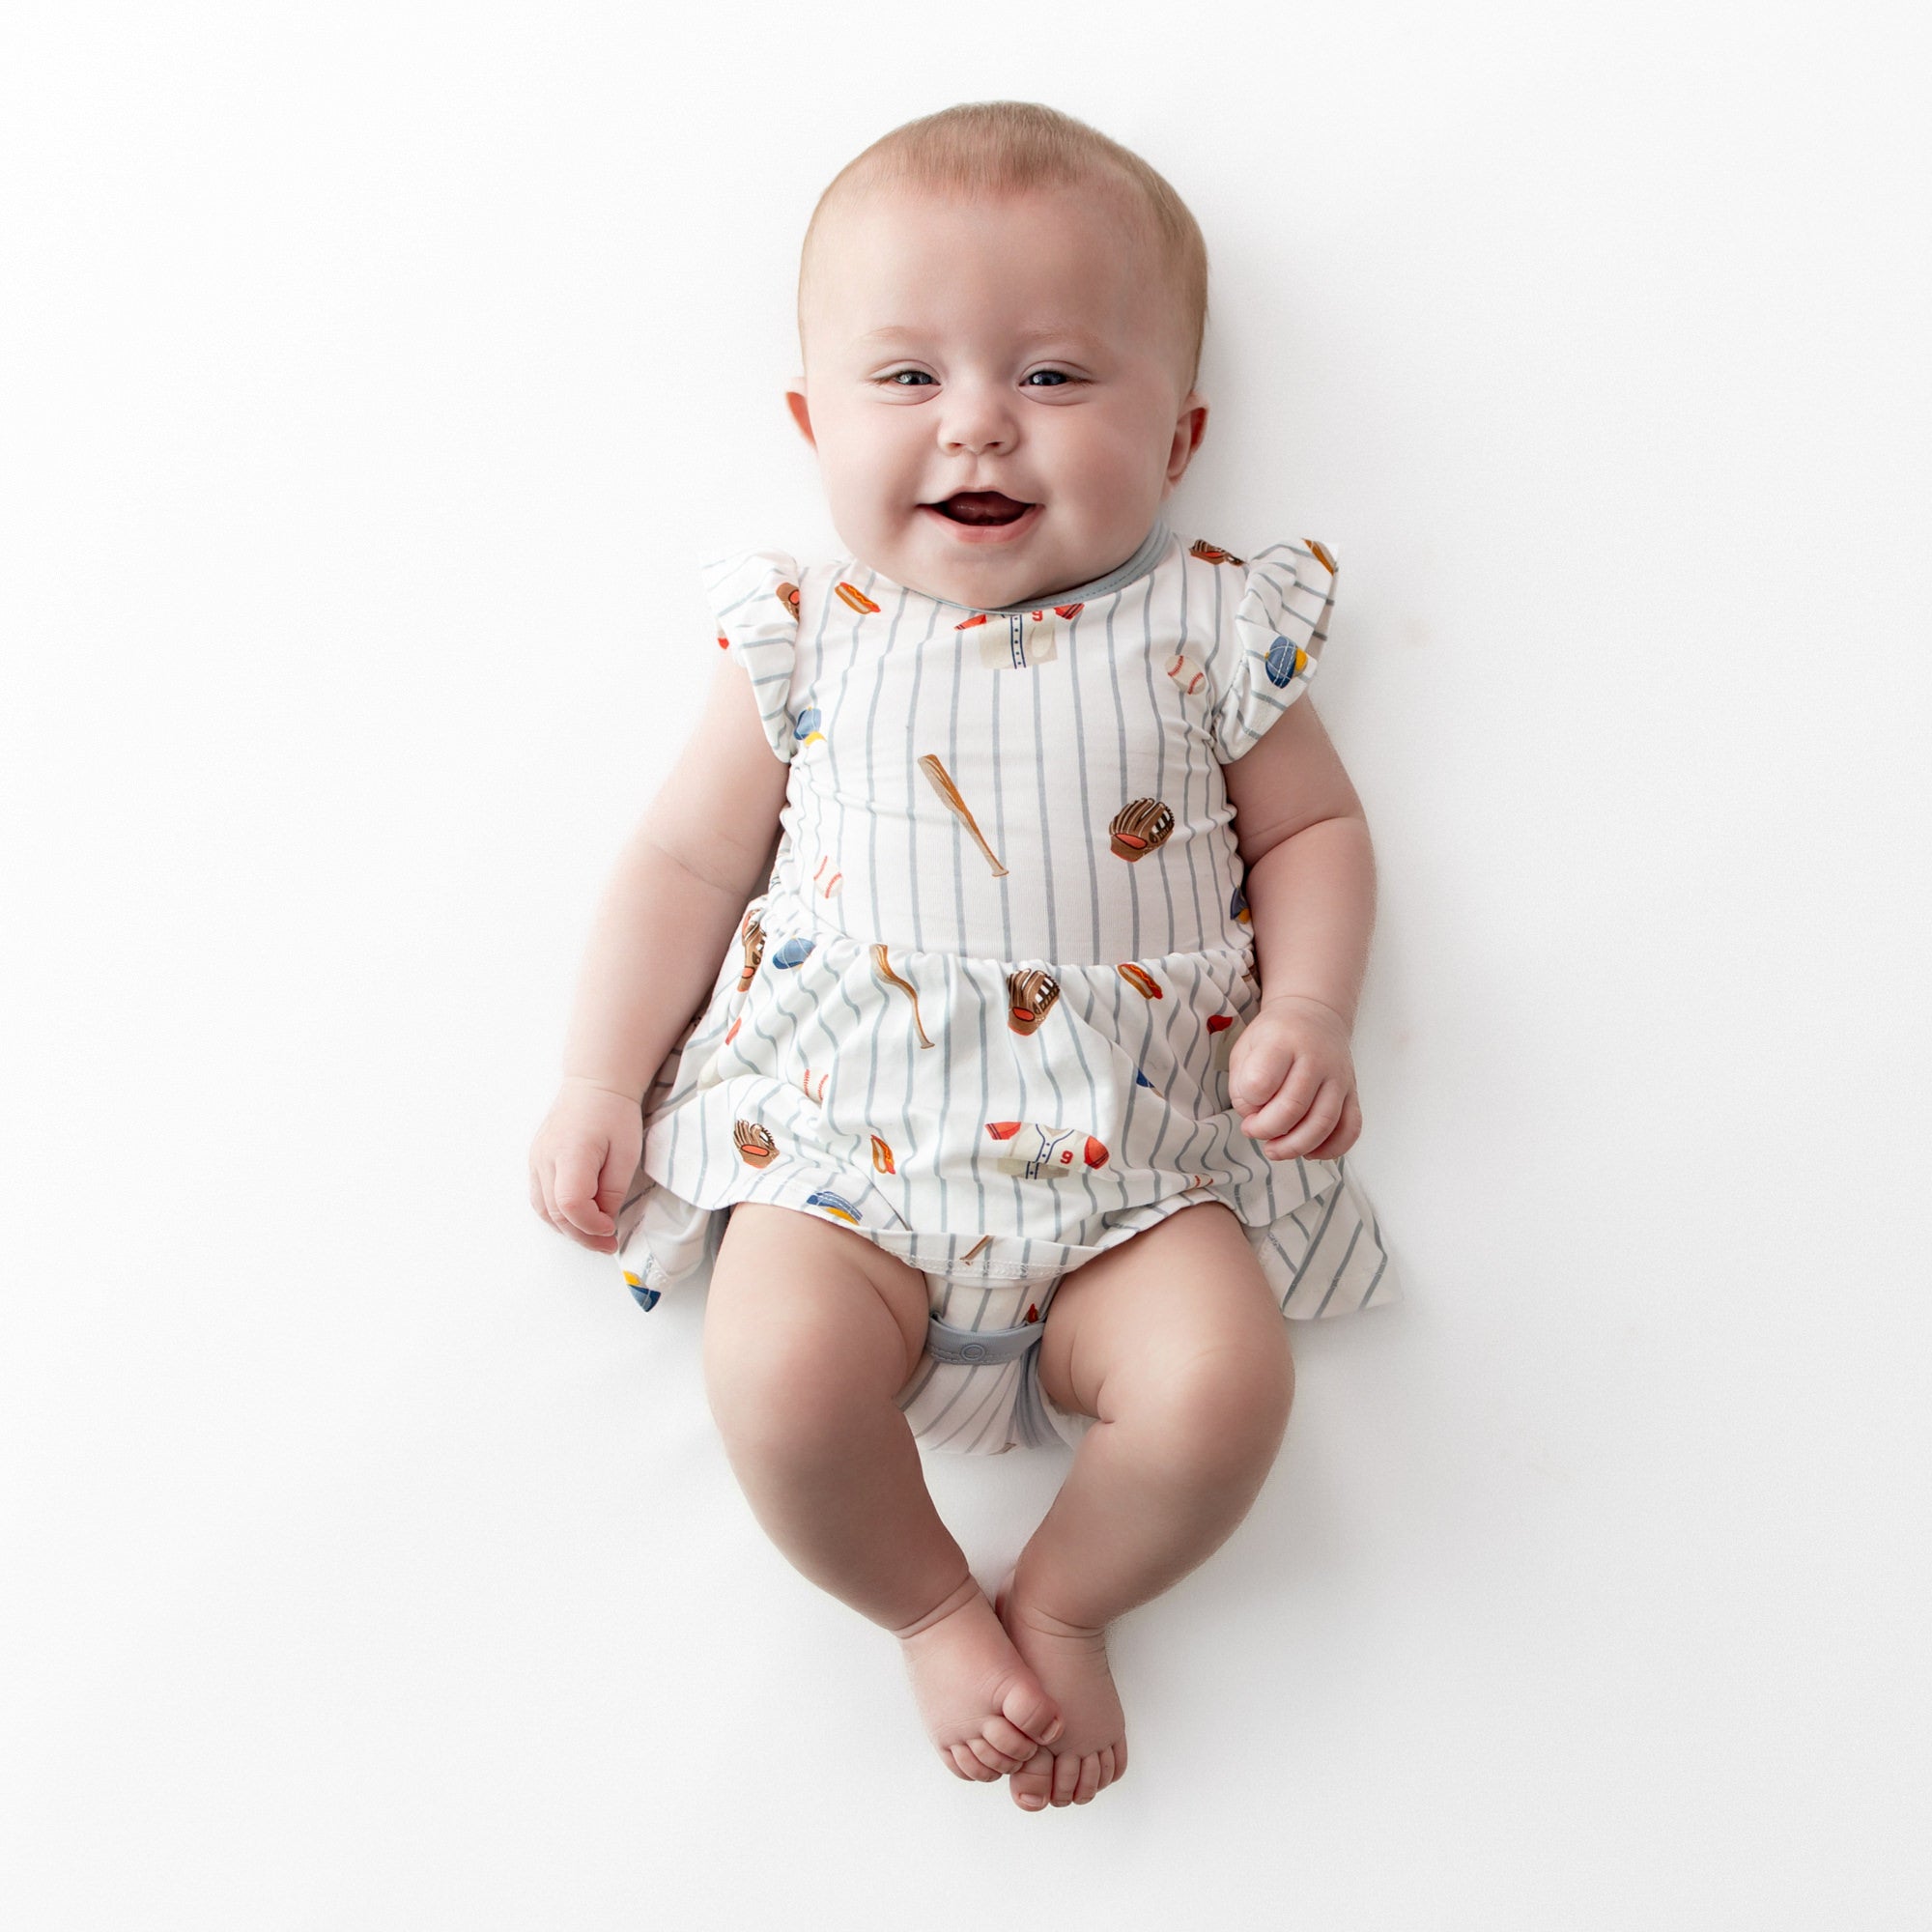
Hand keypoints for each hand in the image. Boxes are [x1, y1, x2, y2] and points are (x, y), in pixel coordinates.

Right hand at [528, 1077, 644, 1253]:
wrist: (594, 1085)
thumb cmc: (614, 1114)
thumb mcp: (626, 1153)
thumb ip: (613, 1190)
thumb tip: (604, 1220)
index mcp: (570, 1153)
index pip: (570, 1204)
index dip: (591, 1224)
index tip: (612, 1227)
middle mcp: (545, 1159)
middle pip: (555, 1213)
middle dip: (583, 1235)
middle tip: (608, 1244)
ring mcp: (536, 1161)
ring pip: (544, 1211)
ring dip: (569, 1229)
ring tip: (595, 1236)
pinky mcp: (535, 1162)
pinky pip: (540, 1199)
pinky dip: (558, 1216)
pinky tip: (578, 1219)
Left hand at [1226, 995, 1361, 1161]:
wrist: (1316, 1014)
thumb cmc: (1275, 1036)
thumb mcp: (1245, 1048)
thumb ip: (1242, 1085)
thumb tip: (1256, 1119)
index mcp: (1282, 1041)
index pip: (1262, 1080)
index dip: (1249, 1100)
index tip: (1246, 1102)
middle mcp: (1315, 1058)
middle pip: (1293, 1107)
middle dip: (1266, 1129)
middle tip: (1253, 1130)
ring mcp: (1338, 1077)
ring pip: (1323, 1123)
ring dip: (1295, 1146)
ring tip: (1274, 1149)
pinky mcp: (1353, 1093)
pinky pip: (1351, 1128)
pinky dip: (1331, 1149)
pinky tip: (1310, 1151)